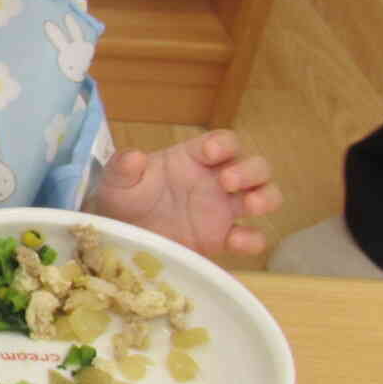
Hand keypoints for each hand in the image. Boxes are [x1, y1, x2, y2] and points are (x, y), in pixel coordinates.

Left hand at [91, 131, 280, 255]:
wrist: (124, 235)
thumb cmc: (125, 198)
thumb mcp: (117, 181)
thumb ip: (123, 167)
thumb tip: (134, 156)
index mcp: (194, 158)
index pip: (223, 142)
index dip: (224, 144)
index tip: (211, 153)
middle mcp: (216, 180)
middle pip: (255, 166)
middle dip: (249, 170)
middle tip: (227, 182)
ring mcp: (224, 209)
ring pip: (265, 195)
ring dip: (265, 197)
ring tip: (250, 205)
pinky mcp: (224, 238)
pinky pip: (252, 237)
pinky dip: (253, 239)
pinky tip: (237, 241)